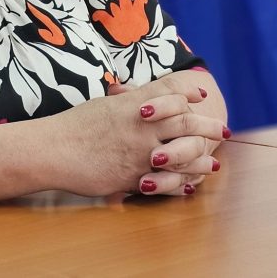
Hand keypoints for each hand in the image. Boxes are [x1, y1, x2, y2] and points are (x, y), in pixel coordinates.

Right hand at [56, 76, 224, 198]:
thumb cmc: (73, 126)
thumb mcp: (101, 105)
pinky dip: (182, 182)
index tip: (200, 97)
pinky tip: (191, 184)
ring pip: (183, 152)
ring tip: (214, 162)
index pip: (170, 93)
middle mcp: (141, 125)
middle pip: (185, 122)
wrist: (53, 149)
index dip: (188, 93)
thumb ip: (122, 101)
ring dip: (202, 157)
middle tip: (222, 130)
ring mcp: (140, 151)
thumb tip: (131, 94)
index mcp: (133, 104)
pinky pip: (166, 180)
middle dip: (207, 126)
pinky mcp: (134, 176)